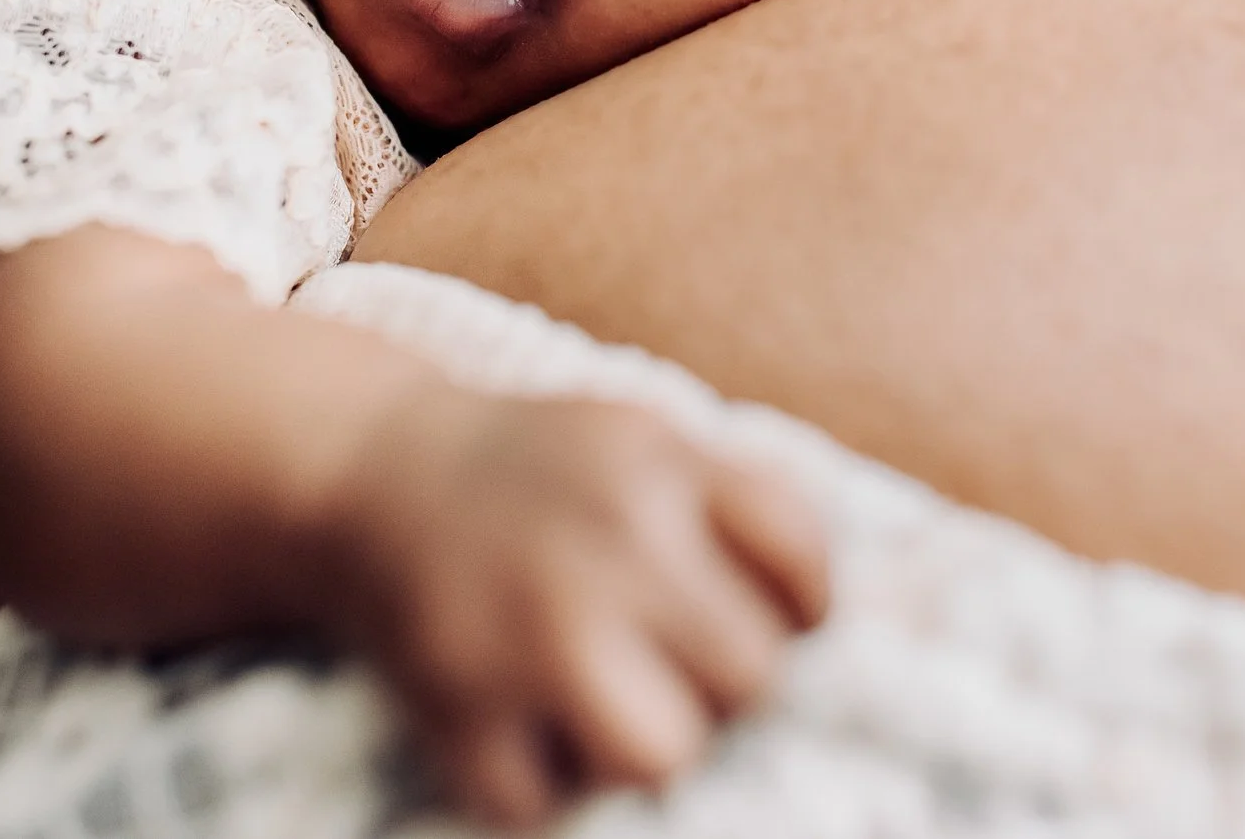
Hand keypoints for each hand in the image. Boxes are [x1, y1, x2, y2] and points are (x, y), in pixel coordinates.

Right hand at [337, 385, 828, 827]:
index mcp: (658, 464)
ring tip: (618, 707)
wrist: (369, 470)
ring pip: (663, 753)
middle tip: (681, 662)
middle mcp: (602, 543)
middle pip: (749, 673)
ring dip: (652, 744)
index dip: (806, 602)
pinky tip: (531, 729)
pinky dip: (543, 786)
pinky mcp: (456, 704)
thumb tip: (875, 619)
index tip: (778, 613)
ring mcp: (525, 629)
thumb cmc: (539, 469)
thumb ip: (739, 506)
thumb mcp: (642, 440)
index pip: (800, 554)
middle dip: (729, 681)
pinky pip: (544, 806)